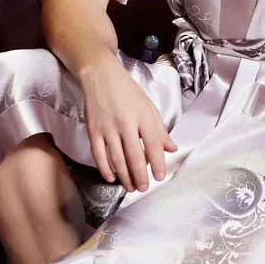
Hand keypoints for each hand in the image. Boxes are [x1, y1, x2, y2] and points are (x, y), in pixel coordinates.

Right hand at [79, 56, 177, 191]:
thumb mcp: (148, 106)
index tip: (160, 177)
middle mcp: (126, 123)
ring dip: (125, 176)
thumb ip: (160, 129)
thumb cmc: (127, 90)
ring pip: (117, 159)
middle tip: (144, 188)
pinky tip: (112, 177)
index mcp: (143, 116)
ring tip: (131, 187)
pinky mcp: (93, 130)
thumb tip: (171, 148)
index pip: (153, 145)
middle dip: (141, 176)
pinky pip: (99, 155)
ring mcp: (108, 128)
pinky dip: (105, 169)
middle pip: (135, 156)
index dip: (158, 164)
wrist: (100, 75)